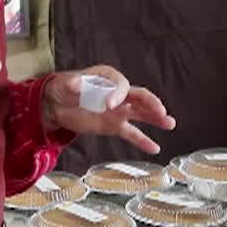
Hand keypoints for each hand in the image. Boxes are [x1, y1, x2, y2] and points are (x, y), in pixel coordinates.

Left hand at [42, 66, 175, 153]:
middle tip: (160, 111)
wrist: (56, 105)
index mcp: (108, 78)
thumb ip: (72, 84)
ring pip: (141, 113)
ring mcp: (118, 110)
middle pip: (140, 96)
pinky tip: (155, 148)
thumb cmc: (63, 88)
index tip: (108, 105)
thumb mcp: (65, 84)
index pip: (120, 84)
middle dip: (151, 103)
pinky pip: (131, 133)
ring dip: (155, 118)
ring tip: (170, 123)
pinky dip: (143, 141)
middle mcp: (118, 93)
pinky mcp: (114, 126)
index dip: (118, 94)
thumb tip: (76, 84)